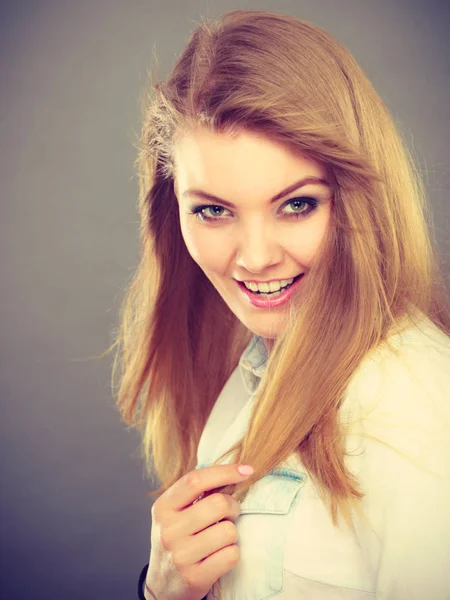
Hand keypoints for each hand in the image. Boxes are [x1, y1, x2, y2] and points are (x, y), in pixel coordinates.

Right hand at [145, 463, 253, 599]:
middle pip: (218, 504)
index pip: (196, 480)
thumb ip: (197, 492)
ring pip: (229, 531)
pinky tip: (218, 556)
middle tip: (228, 515)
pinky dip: (231, 554)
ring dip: (231, 534)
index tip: (246, 470)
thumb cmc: (177, 538)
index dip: (225, 471)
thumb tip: (236, 471)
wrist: (162, 584)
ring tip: (218, 539)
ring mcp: (180, 555)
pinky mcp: (195, 578)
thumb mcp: (175, 512)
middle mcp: (169, 530)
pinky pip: (231, 555)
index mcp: (163, 507)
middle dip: (233, 507)